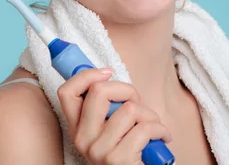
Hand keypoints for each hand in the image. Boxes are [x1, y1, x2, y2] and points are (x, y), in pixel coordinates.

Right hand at [57, 68, 172, 164]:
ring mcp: (98, 151)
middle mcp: (82, 139)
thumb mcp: (114, 126)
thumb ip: (108, 106)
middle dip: (128, 90)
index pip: (66, 92)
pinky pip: (145, 127)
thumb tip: (106, 75)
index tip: (108, 73)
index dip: (87, 75)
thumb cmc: (133, 148)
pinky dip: (160, 129)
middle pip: (99, 91)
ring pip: (129, 108)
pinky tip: (162, 138)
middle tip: (138, 104)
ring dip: (150, 114)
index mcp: (78, 128)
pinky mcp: (118, 160)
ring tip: (153, 127)